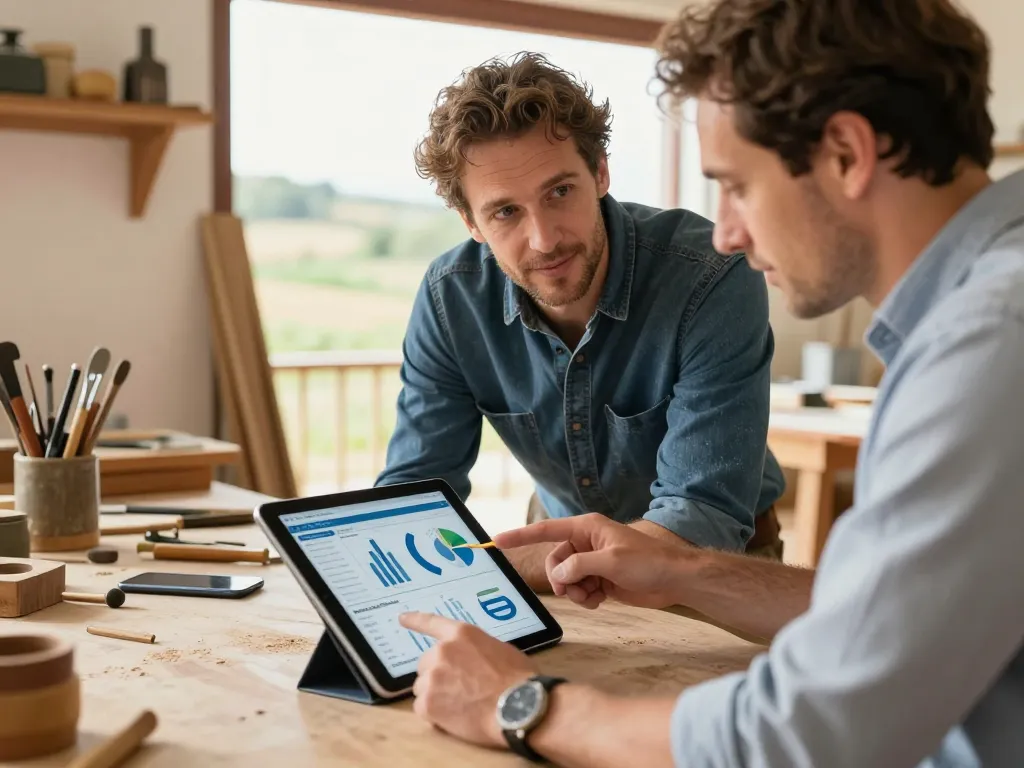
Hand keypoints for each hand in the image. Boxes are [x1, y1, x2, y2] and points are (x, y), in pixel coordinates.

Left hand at [398, 612, 537, 747]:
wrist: (519, 707)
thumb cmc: (517, 679)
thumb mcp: (500, 650)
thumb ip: (476, 650)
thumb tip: (471, 660)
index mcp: (461, 635)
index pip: (433, 623)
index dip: (416, 620)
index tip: (401, 618)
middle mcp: (441, 652)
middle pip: (426, 664)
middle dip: (437, 675)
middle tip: (458, 689)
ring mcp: (432, 678)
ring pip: (423, 688)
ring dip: (435, 695)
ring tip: (459, 706)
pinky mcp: (427, 704)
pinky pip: (422, 709)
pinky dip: (434, 715)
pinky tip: (454, 718)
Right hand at [494, 514, 691, 610]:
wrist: (674, 580)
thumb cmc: (648, 562)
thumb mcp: (611, 562)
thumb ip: (579, 566)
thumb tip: (558, 575)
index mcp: (586, 528)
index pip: (546, 530)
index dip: (521, 535)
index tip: (497, 540)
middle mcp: (585, 543)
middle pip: (554, 562)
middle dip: (560, 579)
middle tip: (572, 591)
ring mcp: (592, 562)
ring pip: (565, 579)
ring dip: (574, 592)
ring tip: (593, 596)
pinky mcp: (599, 580)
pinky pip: (578, 590)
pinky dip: (585, 598)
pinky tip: (601, 599)